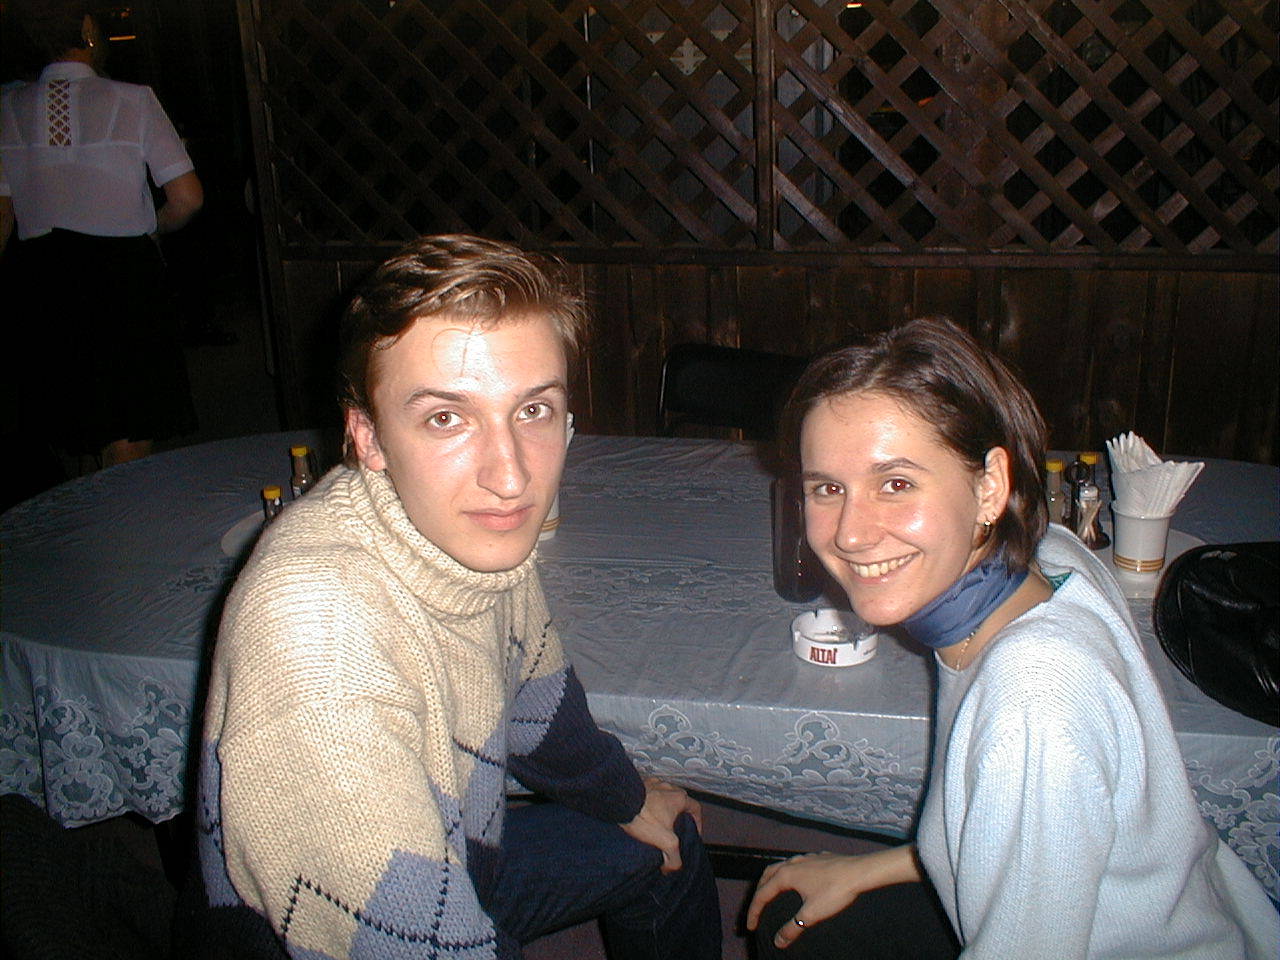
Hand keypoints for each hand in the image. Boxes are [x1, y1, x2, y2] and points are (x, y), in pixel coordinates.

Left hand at [620, 777, 701, 873]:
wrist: (618, 802)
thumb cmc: (642, 817)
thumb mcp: (664, 842)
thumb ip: (674, 858)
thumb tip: (672, 868)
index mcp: (678, 798)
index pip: (696, 808)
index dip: (697, 822)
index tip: (692, 832)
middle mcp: (668, 787)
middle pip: (680, 801)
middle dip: (679, 814)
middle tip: (673, 829)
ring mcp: (653, 783)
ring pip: (664, 795)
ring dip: (663, 807)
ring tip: (656, 821)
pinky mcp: (638, 784)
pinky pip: (648, 792)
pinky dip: (648, 801)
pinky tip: (641, 813)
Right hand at [745, 845, 920, 948]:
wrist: (860, 872)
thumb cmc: (835, 891)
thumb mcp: (811, 915)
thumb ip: (793, 928)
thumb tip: (778, 941)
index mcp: (786, 875)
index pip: (763, 894)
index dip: (754, 912)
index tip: (751, 926)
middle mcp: (792, 863)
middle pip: (767, 875)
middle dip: (759, 892)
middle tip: (757, 908)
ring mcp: (806, 858)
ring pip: (782, 867)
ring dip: (773, 880)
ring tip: (773, 892)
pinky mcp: (819, 858)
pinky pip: (798, 864)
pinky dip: (790, 873)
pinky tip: (799, 880)